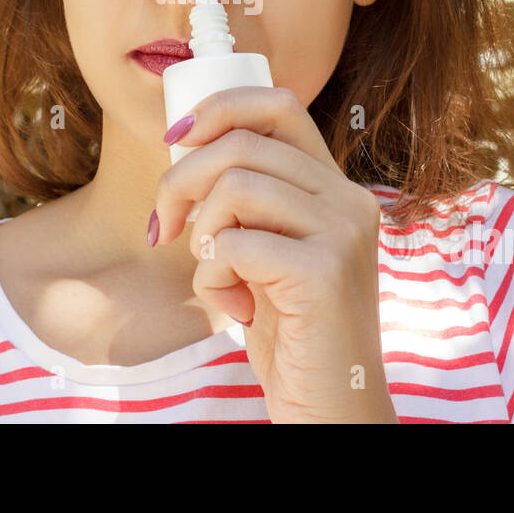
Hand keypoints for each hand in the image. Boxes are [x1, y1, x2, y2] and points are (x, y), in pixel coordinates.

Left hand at [152, 86, 397, 422]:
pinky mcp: (324, 273)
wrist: (333, 408)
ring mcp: (343, 233)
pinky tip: (237, 308)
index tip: (175, 140)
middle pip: (242, 144)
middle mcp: (349, 200)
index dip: (218, 108)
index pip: (279, 106)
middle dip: (181, 180)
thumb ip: (254, 203)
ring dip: (201, 233)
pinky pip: (233, 243)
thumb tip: (187, 144)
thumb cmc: (292, 333)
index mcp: (338, 189)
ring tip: (216, 275)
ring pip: (235, 186)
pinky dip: (212, 275)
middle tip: (164, 227)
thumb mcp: (273, 252)